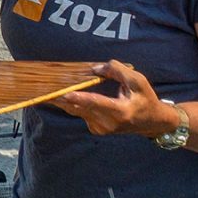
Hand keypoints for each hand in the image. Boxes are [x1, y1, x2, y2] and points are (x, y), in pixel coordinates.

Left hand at [48, 60, 173, 138]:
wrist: (152, 122)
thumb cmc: (145, 98)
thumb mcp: (137, 80)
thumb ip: (117, 71)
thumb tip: (95, 68)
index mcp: (120, 112)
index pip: (96, 103)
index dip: (79, 98)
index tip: (64, 94)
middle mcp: (108, 123)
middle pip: (80, 108)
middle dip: (62, 97)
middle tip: (45, 88)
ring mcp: (100, 128)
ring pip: (77, 111)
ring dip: (64, 99)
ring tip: (48, 89)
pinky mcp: (95, 129)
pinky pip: (80, 113)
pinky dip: (72, 103)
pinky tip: (66, 94)